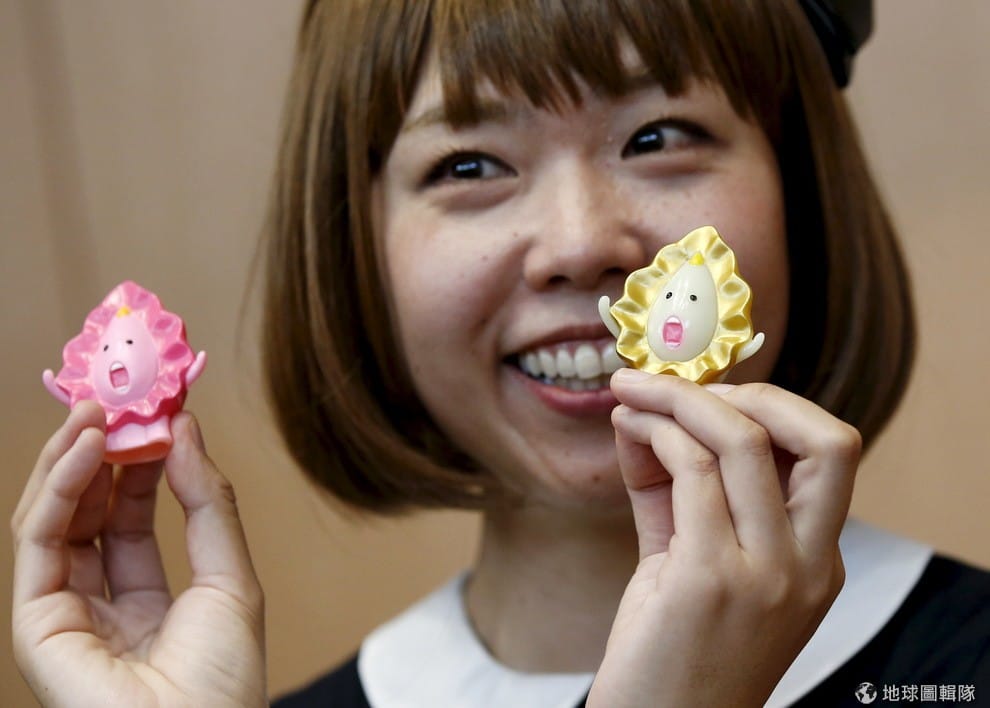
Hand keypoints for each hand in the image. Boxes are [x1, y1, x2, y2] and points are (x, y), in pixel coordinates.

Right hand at [12, 401, 265, 706]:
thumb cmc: (225, 682)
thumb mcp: (231, 577)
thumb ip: (207, 504)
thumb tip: (186, 431)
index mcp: (147, 599)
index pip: (130, 514)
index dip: (140, 460)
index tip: (156, 410)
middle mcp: (100, 603)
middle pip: (86, 512)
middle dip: (99, 451)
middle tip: (118, 397)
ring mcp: (65, 613)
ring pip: (54, 518)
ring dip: (72, 457)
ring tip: (98, 407)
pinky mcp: (37, 623)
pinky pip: (39, 540)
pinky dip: (59, 488)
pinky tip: (89, 446)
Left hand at [588, 370, 859, 706]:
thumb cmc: (671, 650)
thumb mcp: (686, 560)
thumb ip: (672, 487)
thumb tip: (644, 412)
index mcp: (817, 562)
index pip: (830, 453)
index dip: (773, 407)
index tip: (710, 393)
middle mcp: (807, 567)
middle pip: (823, 438)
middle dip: (749, 391)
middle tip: (683, 385)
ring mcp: (765, 575)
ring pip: (742, 440)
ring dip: (677, 397)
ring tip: (631, 393)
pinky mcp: (708, 578)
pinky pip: (692, 469)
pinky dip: (656, 430)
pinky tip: (626, 426)